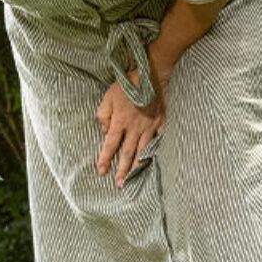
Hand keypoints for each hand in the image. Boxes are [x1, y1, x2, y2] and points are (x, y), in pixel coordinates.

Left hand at [95, 68, 165, 188]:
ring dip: (136, 166)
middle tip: (118, 185)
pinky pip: (157, 142)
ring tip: (133, 179)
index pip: (110, 145)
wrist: (152, 76)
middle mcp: (134, 128)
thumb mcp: (108, 97)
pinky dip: (155, 152)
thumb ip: (103, 114)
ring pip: (142, 151)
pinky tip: (152, 161)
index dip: (105, 159)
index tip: (101, 172)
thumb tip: (104, 131)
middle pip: (126, 153)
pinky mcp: (161, 124)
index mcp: (119, 122)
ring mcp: (149, 127)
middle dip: (122, 170)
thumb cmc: (127, 84)